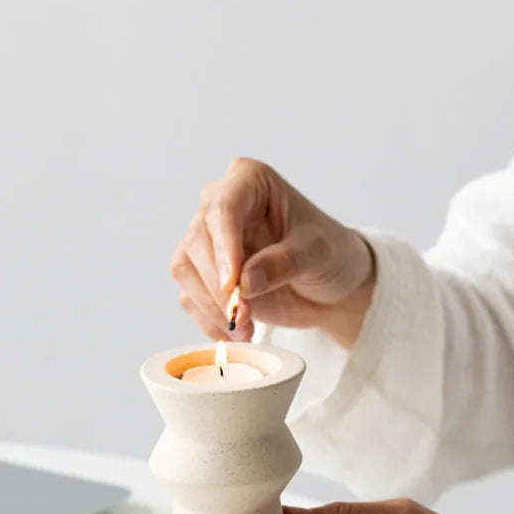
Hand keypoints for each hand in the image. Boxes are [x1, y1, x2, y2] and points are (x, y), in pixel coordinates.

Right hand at [170, 158, 374, 346]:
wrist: (328, 286)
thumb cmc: (329, 254)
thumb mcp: (319, 253)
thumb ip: (285, 262)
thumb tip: (245, 282)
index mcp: (249, 180)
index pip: (224, 208)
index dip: (224, 247)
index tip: (232, 285)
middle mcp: (219, 203)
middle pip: (197, 241)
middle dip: (217, 285)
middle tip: (243, 315)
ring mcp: (207, 239)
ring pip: (185, 269)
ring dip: (210, 306)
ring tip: (244, 329)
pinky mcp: (202, 273)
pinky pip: (190, 297)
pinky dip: (209, 320)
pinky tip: (236, 332)